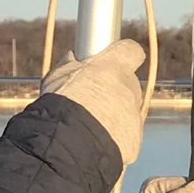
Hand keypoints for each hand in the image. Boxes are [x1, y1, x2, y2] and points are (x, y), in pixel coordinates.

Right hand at [41, 39, 144, 165]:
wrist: (72, 140)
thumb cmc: (62, 104)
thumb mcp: (58, 77)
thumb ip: (68, 65)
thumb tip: (70, 57)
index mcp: (115, 65)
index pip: (131, 50)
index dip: (123, 56)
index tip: (113, 61)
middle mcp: (130, 86)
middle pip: (127, 84)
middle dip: (113, 90)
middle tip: (91, 100)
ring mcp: (134, 113)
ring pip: (127, 111)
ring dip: (113, 115)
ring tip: (89, 125)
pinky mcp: (135, 137)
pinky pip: (127, 135)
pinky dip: (115, 137)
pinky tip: (95, 141)